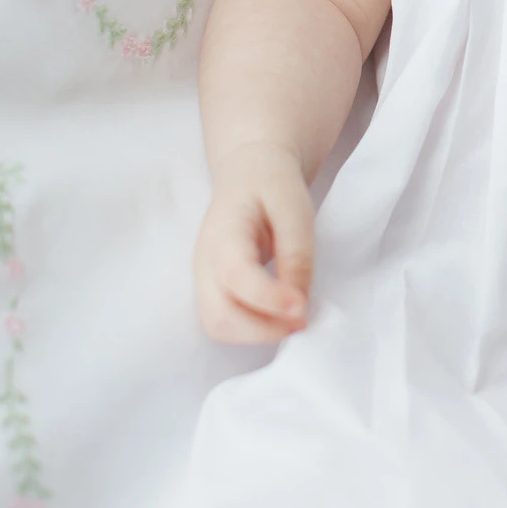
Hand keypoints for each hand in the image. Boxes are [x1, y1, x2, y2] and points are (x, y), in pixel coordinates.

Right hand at [193, 141, 314, 343]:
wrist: (249, 173)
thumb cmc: (272, 186)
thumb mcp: (294, 207)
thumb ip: (296, 253)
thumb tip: (298, 304)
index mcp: (223, 233)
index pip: (237, 276)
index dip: (269, 299)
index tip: (302, 308)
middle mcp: (205, 262)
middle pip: (219, 316)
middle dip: (262, 330)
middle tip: (302, 321)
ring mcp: (204, 278)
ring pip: (218, 326)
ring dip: (257, 334)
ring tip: (293, 321)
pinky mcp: (212, 289)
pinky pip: (225, 322)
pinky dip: (252, 330)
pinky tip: (279, 317)